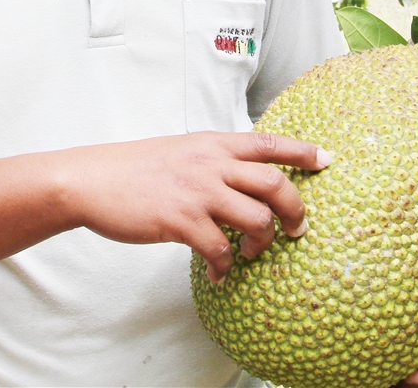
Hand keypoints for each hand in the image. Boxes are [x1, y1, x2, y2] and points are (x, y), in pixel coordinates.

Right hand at [57, 131, 331, 282]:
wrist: (91, 180)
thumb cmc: (135, 169)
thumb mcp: (181, 150)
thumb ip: (213, 159)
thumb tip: (241, 177)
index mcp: (213, 144)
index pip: (269, 142)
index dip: (302, 151)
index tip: (326, 160)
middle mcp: (211, 164)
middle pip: (274, 183)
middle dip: (295, 210)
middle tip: (297, 229)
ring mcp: (197, 192)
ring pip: (256, 219)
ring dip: (261, 244)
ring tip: (250, 255)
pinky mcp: (180, 220)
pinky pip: (220, 249)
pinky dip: (225, 267)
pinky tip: (219, 275)